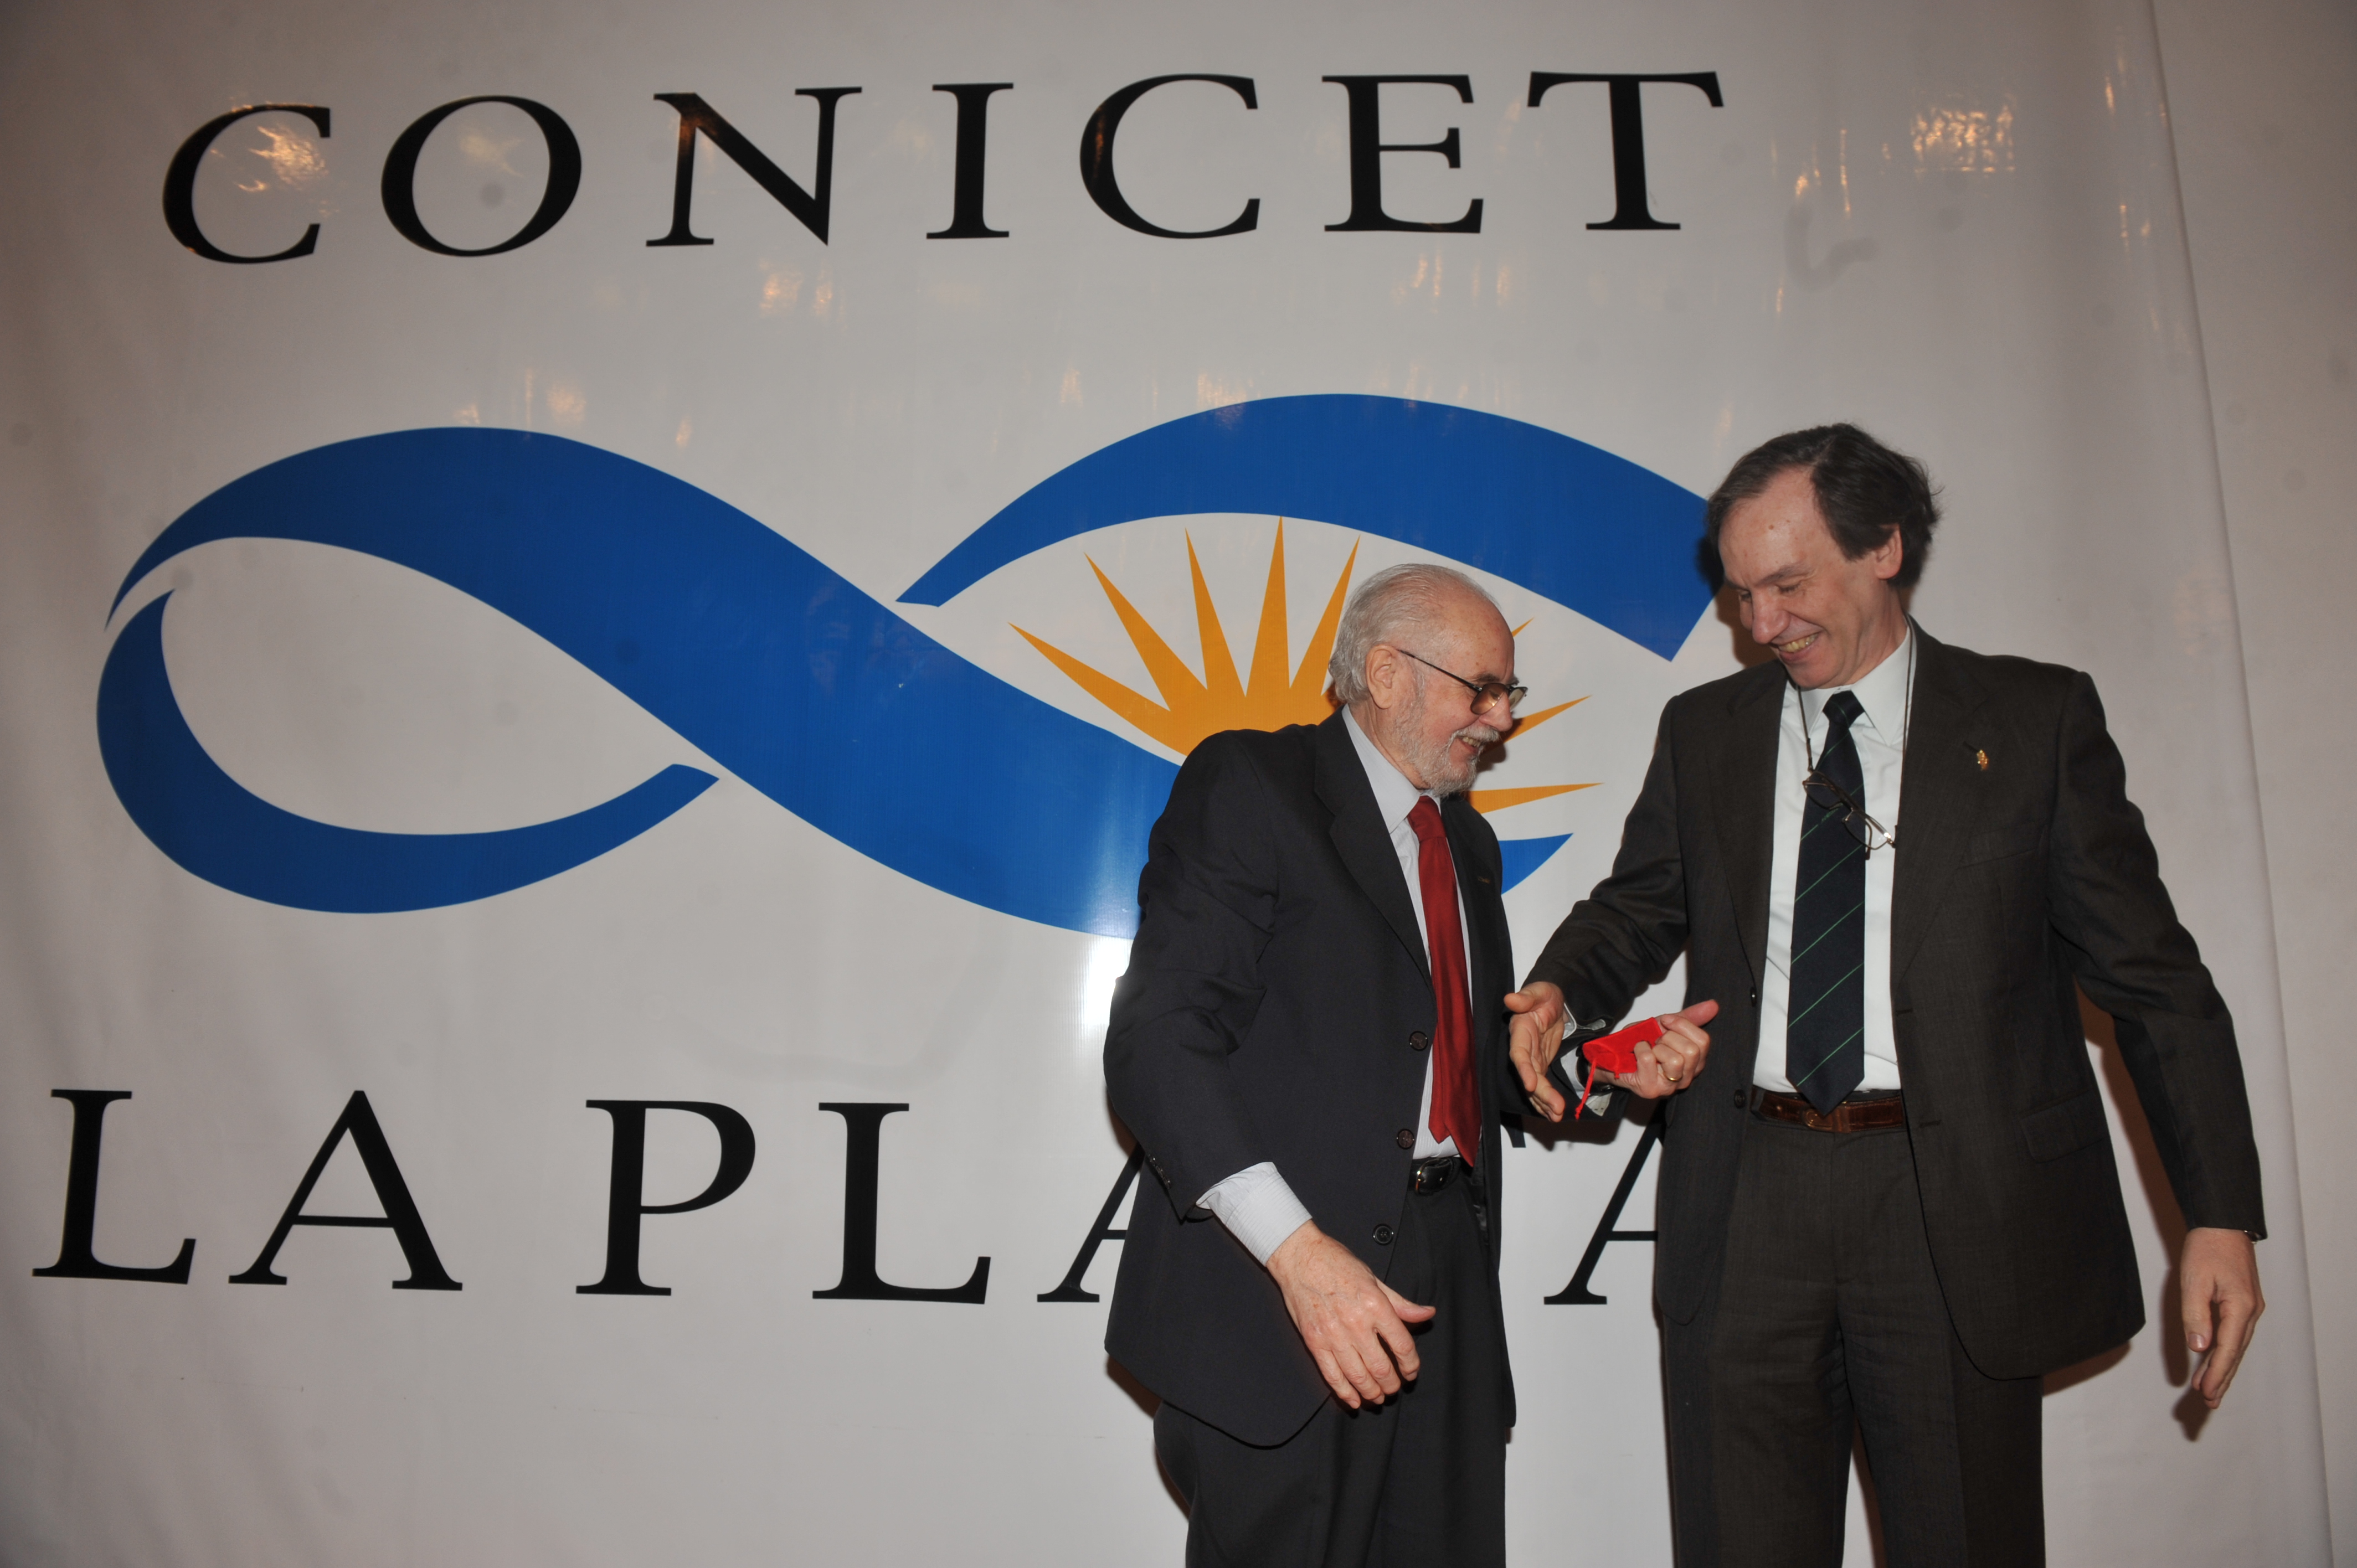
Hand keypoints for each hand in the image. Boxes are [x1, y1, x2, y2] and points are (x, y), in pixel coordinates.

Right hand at [1265, 1222, 1434, 1407]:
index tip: (1411, 1372)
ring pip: (1358, 1376)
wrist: (1299, 1257)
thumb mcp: (1374, 1279)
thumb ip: (1401, 1303)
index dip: (1411, 1365)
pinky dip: (1344, 1393)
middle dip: (1392, 1384)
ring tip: (1378, 1397)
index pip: (1402, 1345)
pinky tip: (1354, 1400)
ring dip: (1371, 1392)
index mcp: (1375, 1305)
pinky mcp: (1314, 1342)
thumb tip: (1427, 1314)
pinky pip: (1331, 1375)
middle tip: (1395, 1388)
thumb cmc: (1336, 1263)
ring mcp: (1333, 1335)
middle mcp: (1356, 1323)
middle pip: (1381, 1367)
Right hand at [1506, 981, 1568, 1120]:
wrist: (1554, 1003)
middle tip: (1557, 1108)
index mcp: (1520, 1032)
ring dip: (1544, 1102)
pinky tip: (1554, 1114)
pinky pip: (1542, 1086)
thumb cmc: (1545, 995)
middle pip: (1529, 1076)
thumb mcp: (1539, 991)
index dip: (1524, 1069)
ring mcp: (1532, 1060)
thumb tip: (1511, 998)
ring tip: (1557, 1116)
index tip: (1531, 1084)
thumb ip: (1526, 996)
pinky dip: (1547, 1101)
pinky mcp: (1540, 1066)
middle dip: (1541, 1094)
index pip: (1519, 1054)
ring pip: (1535, 1086)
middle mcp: (1523, 1050)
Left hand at [1605, 1000, 1718, 1099]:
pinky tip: (1637, 1053)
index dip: (1682, 1025)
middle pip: (1691, 1051)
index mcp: (1696, 1061)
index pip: (1703, 1041)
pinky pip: (1648, 1059)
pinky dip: (1639, 1048)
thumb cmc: (1644, 1043)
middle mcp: (1687, 1077)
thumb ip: (1690, 1016)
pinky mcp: (1651, 1089)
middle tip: (1656, 1040)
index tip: (1666, 1022)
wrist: (1614, 1056)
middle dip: (1668, 1038)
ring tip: (1649, 1049)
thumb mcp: (1666, 1025)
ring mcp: (1670, 1086)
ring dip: (1656, 1047)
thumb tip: (1714, 1005)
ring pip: (1675, 1060)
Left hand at [2180, 1226, 2263, 1408]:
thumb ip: (2196, 1315)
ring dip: (2224, 1368)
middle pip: (2235, 1353)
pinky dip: (2225, 1351)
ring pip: (2236, 1346)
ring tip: (2211, 1391)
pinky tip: (2215, 1361)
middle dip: (2222, 1379)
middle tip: (2209, 1403)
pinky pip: (2235, 1334)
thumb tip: (2200, 1348)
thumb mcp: (2194, 1281)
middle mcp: (2250, 1312)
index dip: (2215, 1373)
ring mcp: (2249, 1308)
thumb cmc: (2207, 1249)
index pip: (2227, 1350)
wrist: (2222, 1224)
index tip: (2205, 1393)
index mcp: (2240, 1308)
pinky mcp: (2243, 1303)